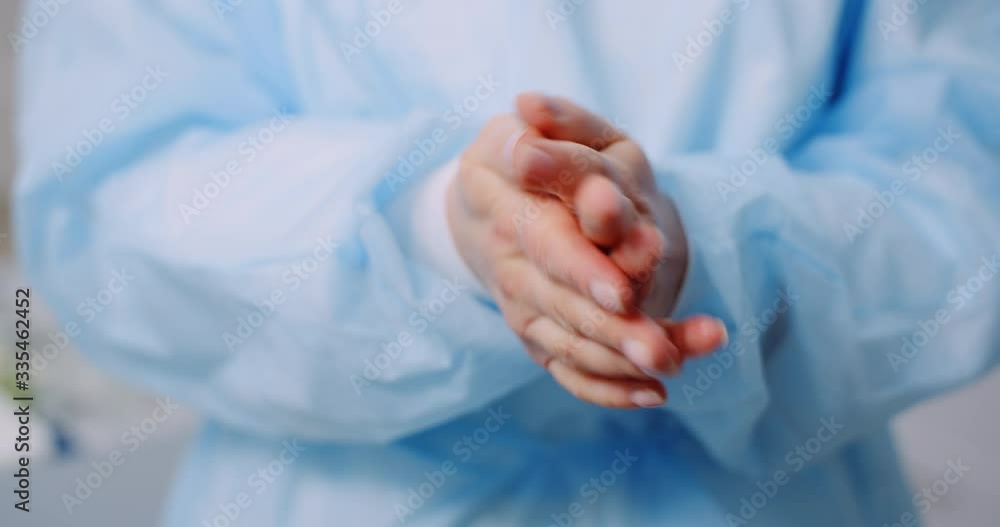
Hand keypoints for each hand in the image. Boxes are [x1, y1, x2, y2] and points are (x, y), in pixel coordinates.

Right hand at [447, 112, 722, 407]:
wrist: (491, 202)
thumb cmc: (530, 155)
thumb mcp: (541, 127)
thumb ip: (554, 125)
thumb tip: (531, 110)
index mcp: (509, 207)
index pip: (547, 241)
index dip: (582, 268)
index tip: (622, 291)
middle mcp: (513, 264)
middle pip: (562, 304)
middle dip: (613, 329)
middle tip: (660, 351)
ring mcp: (523, 305)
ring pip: (570, 343)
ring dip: (622, 361)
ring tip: (676, 364)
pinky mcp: (537, 334)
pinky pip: (567, 371)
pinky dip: (606, 389)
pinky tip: (653, 395)